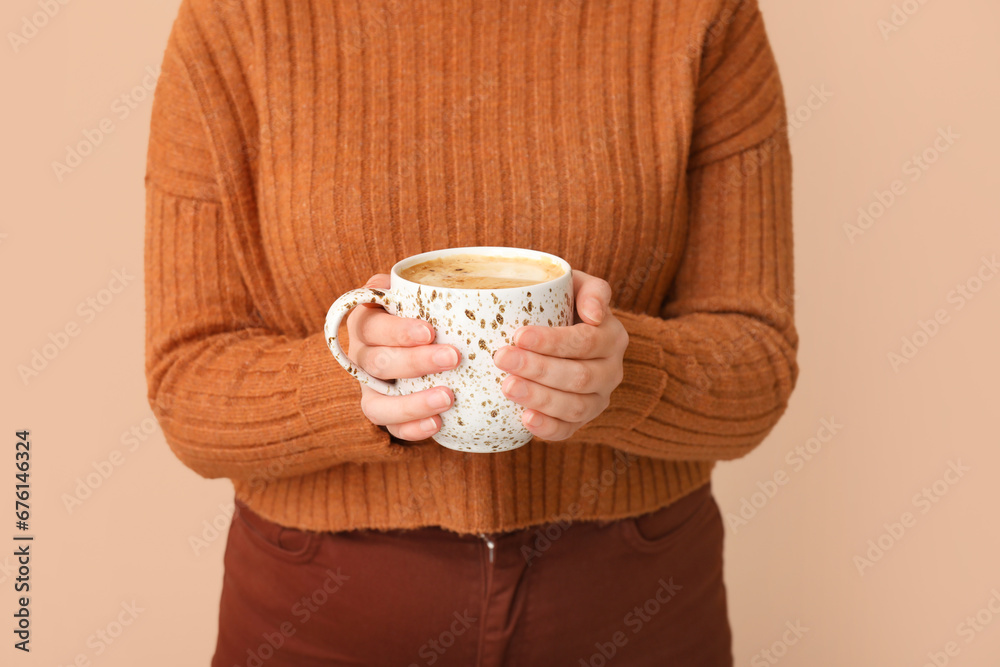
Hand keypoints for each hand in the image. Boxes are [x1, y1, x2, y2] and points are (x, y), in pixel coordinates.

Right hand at [346, 274, 460, 440]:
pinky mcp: (383, 412)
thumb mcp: (417, 294)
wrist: (419, 341)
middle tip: (453, 358)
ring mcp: (370, 388)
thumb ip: (417, 286)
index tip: (429, 331)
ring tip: (448, 398)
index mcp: (366, 322)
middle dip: (415, 362)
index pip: (372, 326)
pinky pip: (390, 428)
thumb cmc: (422, 311)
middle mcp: (362, 356)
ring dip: (412, 403)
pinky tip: (439, 423)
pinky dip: (412, 429)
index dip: (397, 330)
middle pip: (378, 363)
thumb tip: (420, 282)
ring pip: (377, 404)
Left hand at [492, 270, 627, 440]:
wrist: (562, 333)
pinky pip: (567, 431)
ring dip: (539, 398)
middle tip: (501, 358)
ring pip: (575, 407)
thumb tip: (594, 314)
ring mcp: (597, 400)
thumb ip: (591, 290)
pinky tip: (524, 419)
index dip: (553, 342)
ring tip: (506, 387)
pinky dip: (547, 428)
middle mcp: (611, 371)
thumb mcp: (577, 286)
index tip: (519, 335)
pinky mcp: (581, 421)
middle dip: (538, 369)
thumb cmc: (563, 304)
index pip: (586, 342)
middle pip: (579, 376)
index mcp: (612, 337)